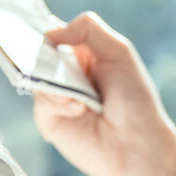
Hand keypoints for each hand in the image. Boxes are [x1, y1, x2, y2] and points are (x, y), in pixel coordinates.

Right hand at [34, 12, 175, 175]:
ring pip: (36, 77)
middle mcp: (68, 74)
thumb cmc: (135, 99)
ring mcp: (57, 97)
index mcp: (84, 54)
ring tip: (80, 97)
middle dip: (45, 57)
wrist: (138, 144)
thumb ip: (88, 30)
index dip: (48, 32)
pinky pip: (41, 103)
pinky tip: (79, 110)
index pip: (56, 34)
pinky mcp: (50, 120)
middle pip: (39, 54)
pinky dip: (58, 103)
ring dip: (56, 82)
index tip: (43, 33)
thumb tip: (51, 32)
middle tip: (56, 64)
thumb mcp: (119, 52)